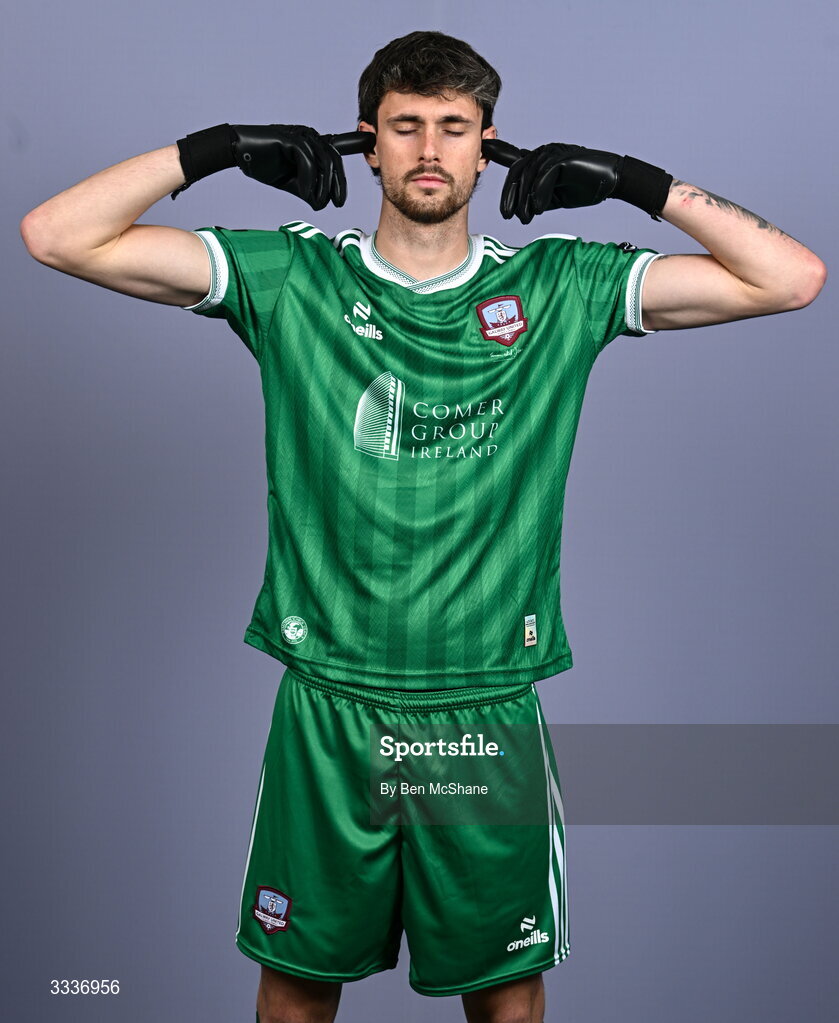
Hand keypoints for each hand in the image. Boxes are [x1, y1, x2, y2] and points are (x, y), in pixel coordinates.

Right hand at [232, 125, 375, 209]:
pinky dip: (308, 180)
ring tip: (319, 202)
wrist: (239, 153)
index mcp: (314, 144)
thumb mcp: (292, 183)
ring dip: (323, 186)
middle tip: (338, 203)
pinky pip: (307, 160)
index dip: (356, 141)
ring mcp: (301, 135)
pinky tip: (304, 193)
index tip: (371, 141)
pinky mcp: (290, 138)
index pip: (338, 148)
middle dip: (338, 184)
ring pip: (323, 162)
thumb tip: (321, 203)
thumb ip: (308, 189)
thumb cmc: (265, 165)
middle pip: (334, 160)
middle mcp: (310, 137)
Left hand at [482, 138, 670, 224]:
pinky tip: (539, 209)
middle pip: (517, 172)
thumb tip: (522, 208)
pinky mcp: (563, 157)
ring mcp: (552, 153)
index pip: (514, 159)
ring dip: (525, 201)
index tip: (483, 147)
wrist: (610, 182)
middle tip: (507, 215)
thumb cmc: (583, 188)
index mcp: (539, 160)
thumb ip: (536, 198)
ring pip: (528, 176)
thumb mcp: (553, 197)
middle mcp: (543, 153)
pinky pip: (544, 176)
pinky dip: (539, 194)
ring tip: (526, 218)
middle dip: (510, 196)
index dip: (498, 151)